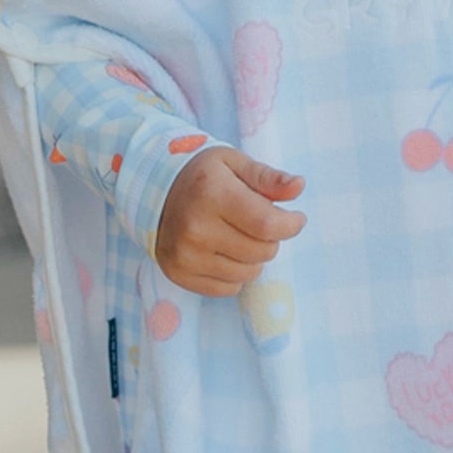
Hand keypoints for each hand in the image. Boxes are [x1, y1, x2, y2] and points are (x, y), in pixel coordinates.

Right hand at [155, 145, 307, 296]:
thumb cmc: (203, 176)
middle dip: (270, 238)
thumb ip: (268, 177)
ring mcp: (185, 255)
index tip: (295, 218)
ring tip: (238, 236)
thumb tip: (299, 186)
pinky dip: (234, 274)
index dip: (291, 224)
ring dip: (253, 257)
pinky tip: (222, 252)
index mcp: (212, 193)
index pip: (267, 224)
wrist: (153, 191)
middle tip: (258, 223)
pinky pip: (229, 288)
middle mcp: (195, 227)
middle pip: (262, 251)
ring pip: (249, 273)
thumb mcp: (234, 163)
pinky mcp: (178, 274)